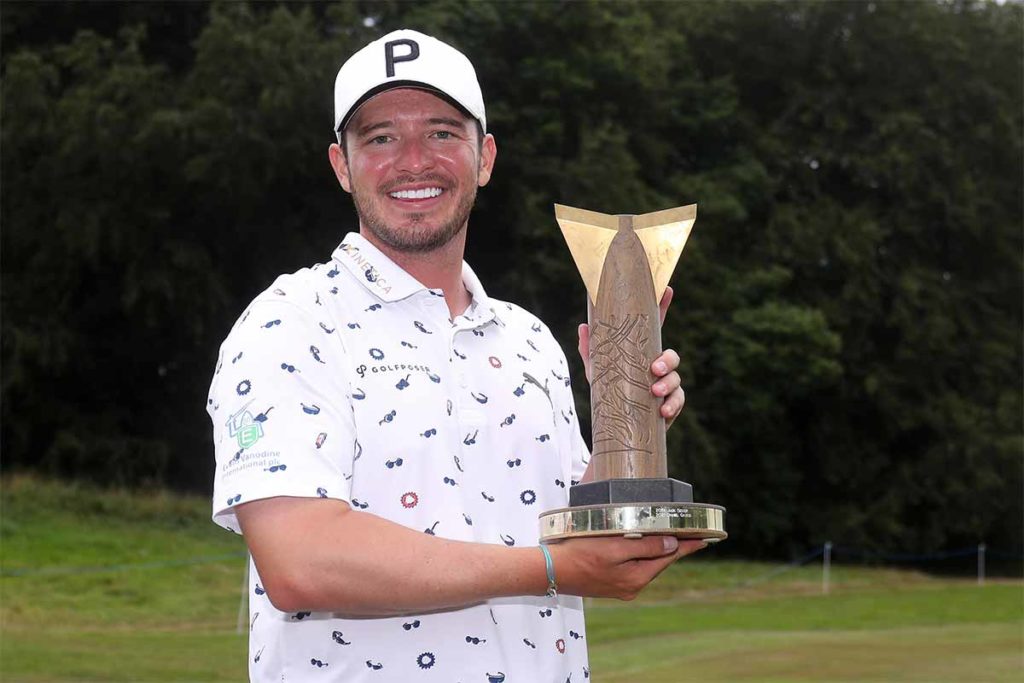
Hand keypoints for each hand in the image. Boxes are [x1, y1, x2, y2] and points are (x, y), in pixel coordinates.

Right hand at [549, 534, 705, 599]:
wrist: (549, 570)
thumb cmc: (579, 554)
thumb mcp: (615, 546)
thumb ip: (645, 547)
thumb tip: (671, 544)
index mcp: (636, 578)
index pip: (668, 557)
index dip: (687, 546)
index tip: (705, 538)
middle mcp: (631, 587)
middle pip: (657, 561)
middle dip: (671, 546)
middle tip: (687, 531)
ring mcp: (620, 587)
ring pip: (644, 564)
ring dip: (653, 549)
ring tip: (665, 534)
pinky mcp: (609, 583)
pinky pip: (631, 566)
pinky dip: (638, 554)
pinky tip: (637, 544)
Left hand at [577, 286, 686, 427]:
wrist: (616, 427)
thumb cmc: (609, 393)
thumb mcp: (597, 371)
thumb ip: (590, 350)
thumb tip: (583, 327)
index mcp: (642, 353)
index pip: (655, 327)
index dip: (663, 307)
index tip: (668, 289)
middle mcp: (657, 367)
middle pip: (672, 355)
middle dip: (667, 360)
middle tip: (654, 368)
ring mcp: (666, 385)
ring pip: (677, 378)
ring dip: (668, 383)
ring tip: (655, 391)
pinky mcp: (670, 404)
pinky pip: (679, 401)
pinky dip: (673, 405)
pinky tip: (662, 410)